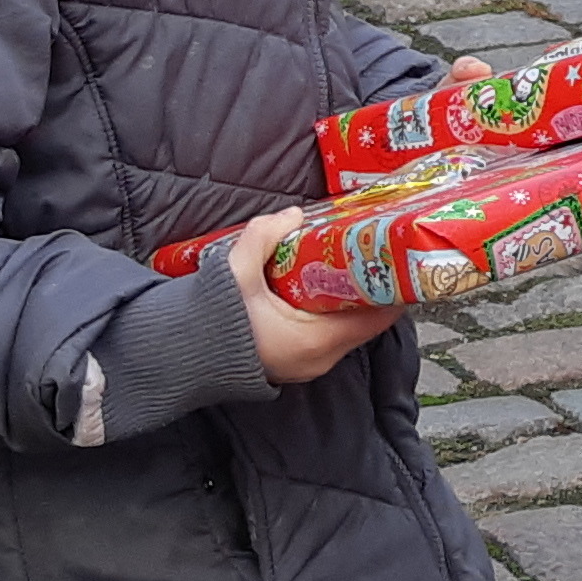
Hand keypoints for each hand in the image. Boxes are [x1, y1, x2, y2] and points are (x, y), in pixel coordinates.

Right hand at [227, 210, 402, 382]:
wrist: (181, 354)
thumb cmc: (211, 321)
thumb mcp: (236, 271)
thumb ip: (263, 236)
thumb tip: (292, 215)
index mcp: (316, 343)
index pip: (377, 319)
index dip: (394, 289)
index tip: (400, 261)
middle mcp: (320, 360)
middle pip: (367, 322)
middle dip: (375, 289)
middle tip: (378, 254)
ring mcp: (308, 365)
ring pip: (348, 329)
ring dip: (354, 300)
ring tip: (357, 265)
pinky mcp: (295, 361)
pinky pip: (329, 335)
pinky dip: (335, 312)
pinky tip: (327, 285)